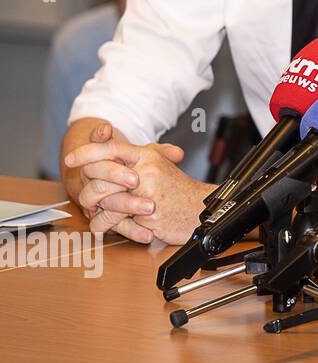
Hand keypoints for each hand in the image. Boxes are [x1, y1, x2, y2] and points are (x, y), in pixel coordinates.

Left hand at [65, 126, 209, 244]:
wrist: (200, 210)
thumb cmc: (180, 191)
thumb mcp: (159, 164)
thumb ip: (136, 154)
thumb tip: (108, 136)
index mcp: (148, 156)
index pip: (111, 148)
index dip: (88, 152)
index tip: (71, 159)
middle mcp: (146, 170)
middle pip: (102, 173)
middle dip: (88, 187)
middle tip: (85, 198)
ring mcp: (147, 191)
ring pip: (105, 196)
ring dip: (95, 208)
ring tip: (94, 213)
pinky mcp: (148, 213)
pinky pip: (115, 218)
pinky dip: (105, 224)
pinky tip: (101, 226)